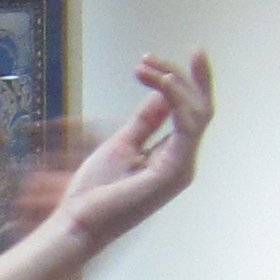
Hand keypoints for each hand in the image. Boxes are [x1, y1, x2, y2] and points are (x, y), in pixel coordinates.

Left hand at [48, 54, 213, 263]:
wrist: (79, 221)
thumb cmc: (96, 191)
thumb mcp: (123, 144)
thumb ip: (146, 121)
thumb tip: (162, 96)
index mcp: (172, 157)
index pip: (191, 112)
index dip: (184, 81)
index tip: (158, 59)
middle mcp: (184, 162)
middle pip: (200, 107)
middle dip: (181, 75)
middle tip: (149, 57)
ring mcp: (181, 168)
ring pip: (199, 111)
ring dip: (174, 82)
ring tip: (145, 68)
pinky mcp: (173, 171)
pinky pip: (188, 126)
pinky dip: (177, 98)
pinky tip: (159, 82)